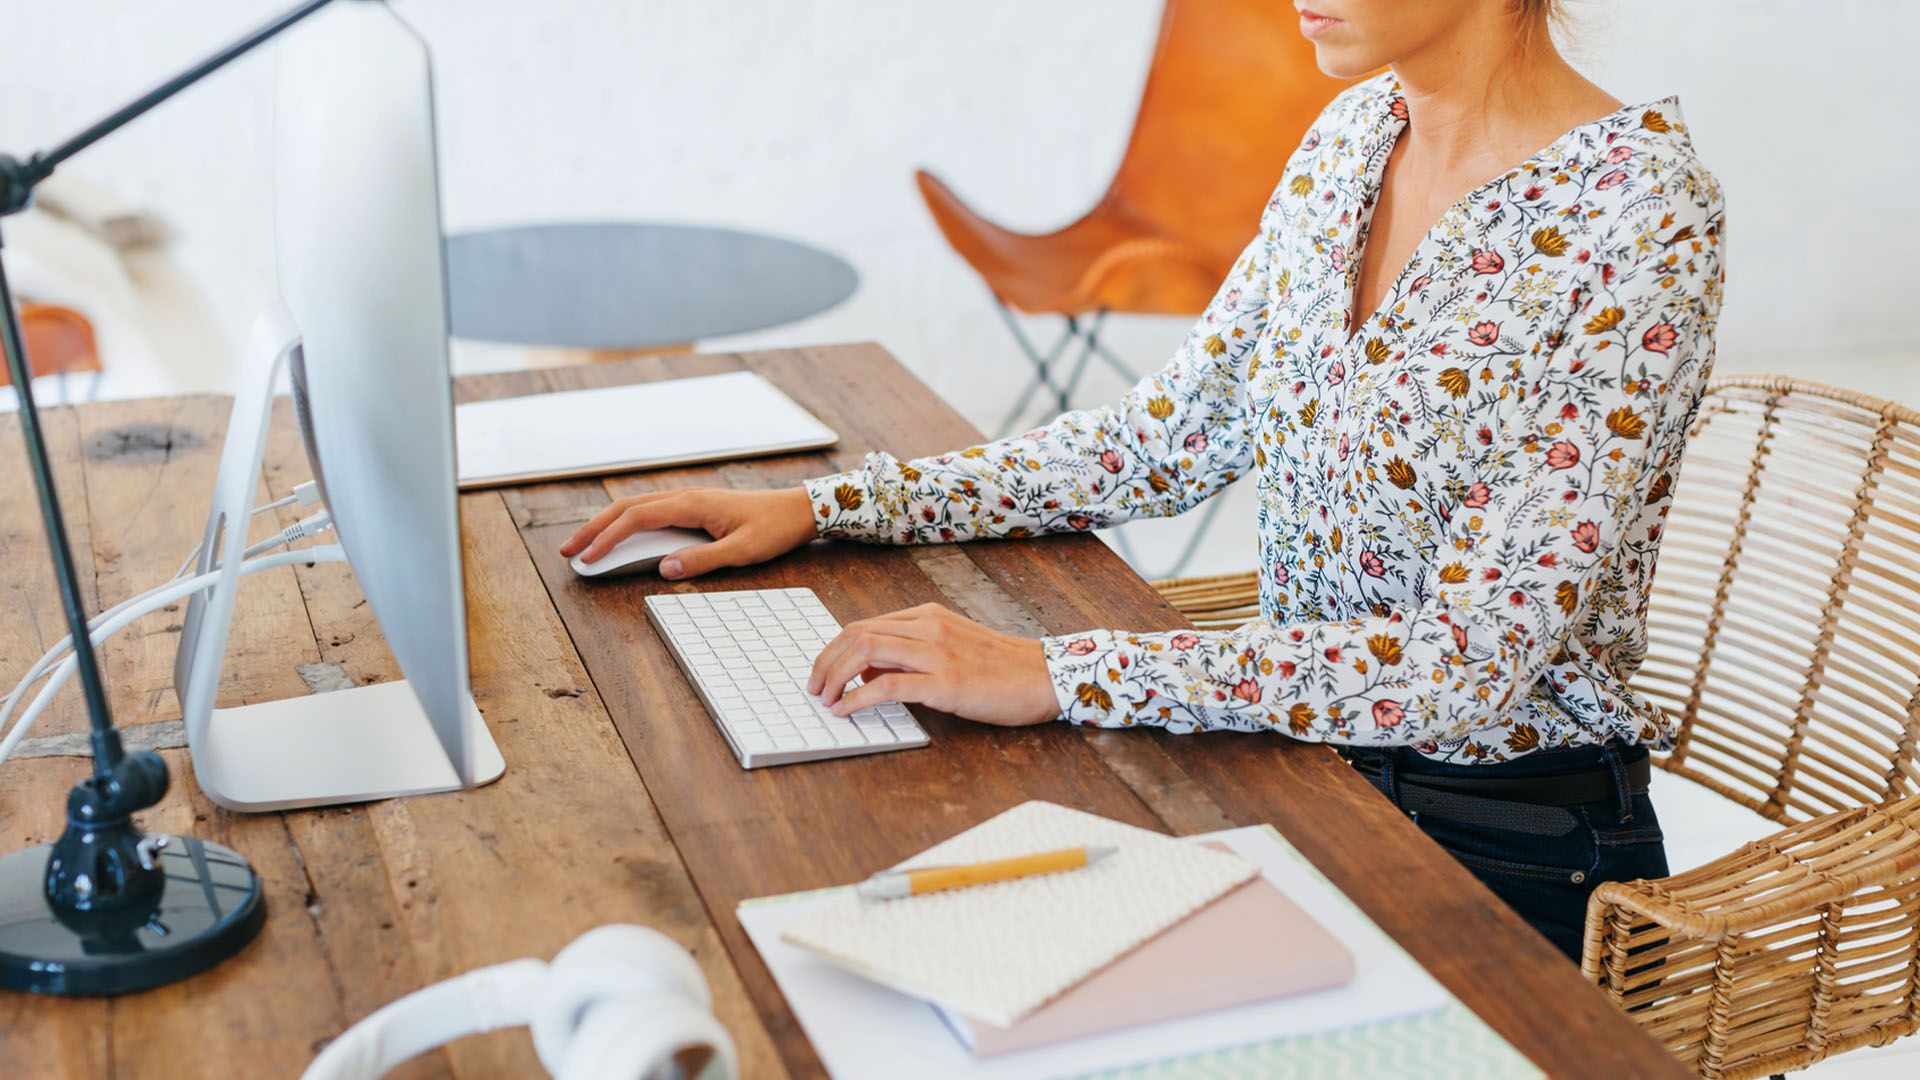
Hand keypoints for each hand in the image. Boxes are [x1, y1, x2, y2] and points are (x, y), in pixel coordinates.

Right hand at [559, 487, 816, 579]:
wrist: (798, 509)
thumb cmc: (773, 529)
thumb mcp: (742, 551)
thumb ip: (702, 560)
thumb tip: (664, 568)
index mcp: (691, 504)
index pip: (636, 519)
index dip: (608, 538)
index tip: (588, 558)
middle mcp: (684, 497)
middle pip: (626, 508)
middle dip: (593, 529)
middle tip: (567, 551)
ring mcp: (687, 500)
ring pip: (635, 507)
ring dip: (606, 524)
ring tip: (584, 545)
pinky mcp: (693, 507)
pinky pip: (650, 511)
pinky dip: (626, 522)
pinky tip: (618, 536)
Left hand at [807, 603, 1059, 726]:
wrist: (1045, 676)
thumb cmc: (1002, 668)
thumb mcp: (952, 648)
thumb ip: (911, 655)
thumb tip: (868, 674)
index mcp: (928, 616)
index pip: (864, 625)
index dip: (833, 650)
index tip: (822, 673)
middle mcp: (928, 627)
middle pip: (856, 634)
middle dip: (825, 662)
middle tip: (814, 688)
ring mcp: (937, 653)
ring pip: (865, 652)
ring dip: (835, 678)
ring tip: (825, 700)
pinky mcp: (946, 682)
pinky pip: (888, 685)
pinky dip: (859, 698)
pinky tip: (847, 711)